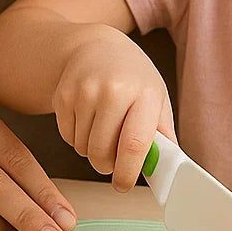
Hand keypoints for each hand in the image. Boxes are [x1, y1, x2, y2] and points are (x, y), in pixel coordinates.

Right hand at [52, 26, 174, 191]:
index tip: (124, 185)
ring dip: (92, 151)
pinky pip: (67, 138)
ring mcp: (84, 92)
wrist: (96, 46)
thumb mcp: (156, 97)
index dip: (127, 172)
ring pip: (83, 149)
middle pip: (102, 153)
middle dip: (107, 166)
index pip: (133, 144)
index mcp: (144, 93)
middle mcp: (113, 91)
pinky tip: (88, 119)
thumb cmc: (131, 75)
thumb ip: (163, 134)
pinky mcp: (62, 96)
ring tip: (103, 130)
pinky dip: (77, 138)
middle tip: (114, 158)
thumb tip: (168, 169)